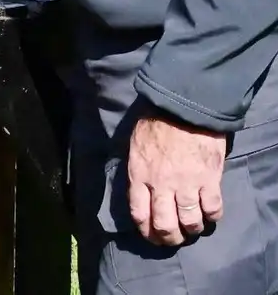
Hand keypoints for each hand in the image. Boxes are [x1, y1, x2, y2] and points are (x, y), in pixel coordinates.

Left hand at [127, 112, 226, 245]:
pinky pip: (213, 209)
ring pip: (190, 222)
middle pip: (165, 225)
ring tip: (192, 228)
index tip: (152, 235)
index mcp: (139, 176)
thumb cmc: (155, 122)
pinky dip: (212, 217)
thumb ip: (137, 170)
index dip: (146, 231)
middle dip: (169, 238)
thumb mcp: (134, 146)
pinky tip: (209, 215)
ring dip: (191, 230)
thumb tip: (138, 190)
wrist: (183, 108)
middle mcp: (162, 185)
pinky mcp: (209, 180)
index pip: (139, 214)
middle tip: (173, 238)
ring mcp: (187, 184)